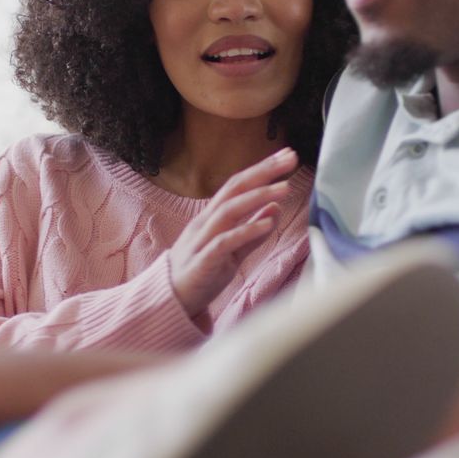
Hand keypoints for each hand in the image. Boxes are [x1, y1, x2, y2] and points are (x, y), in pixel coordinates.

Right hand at [168, 148, 298, 318]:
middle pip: (234, 190)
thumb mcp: (232, 251)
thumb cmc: (201, 273)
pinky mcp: (203, 261)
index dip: (262, 169)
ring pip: (229, 210)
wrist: (169, 301)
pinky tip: (267, 223)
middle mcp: (206, 222)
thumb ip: (252, 233)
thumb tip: (275, 209)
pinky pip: (225, 242)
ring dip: (258, 197)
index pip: (238, 185)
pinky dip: (246, 231)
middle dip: (263, 172)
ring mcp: (202, 240)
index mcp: (212, 217)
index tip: (287, 156)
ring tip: (285, 188)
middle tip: (290, 158)